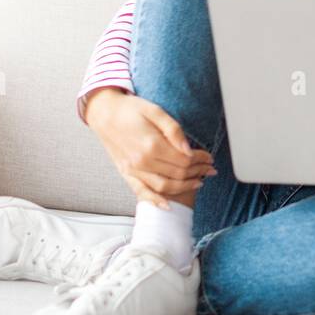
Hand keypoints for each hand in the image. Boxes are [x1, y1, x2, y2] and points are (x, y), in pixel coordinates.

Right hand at [83, 88, 215, 206]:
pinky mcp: (126, 173)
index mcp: (152, 145)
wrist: (104, 113)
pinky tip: (167, 205)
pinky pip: (142, 192)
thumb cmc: (130, 109)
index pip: (184, 160)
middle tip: (209, 169)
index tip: (210, 157)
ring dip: (185, 186)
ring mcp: (133, 170)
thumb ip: (174, 130)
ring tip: (199, 182)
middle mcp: (142, 161)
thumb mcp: (155, 111)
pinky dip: (155, 201)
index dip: (201, 160)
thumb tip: (189, 149)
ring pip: (164, 186)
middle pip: (178, 174)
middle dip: (198, 172)